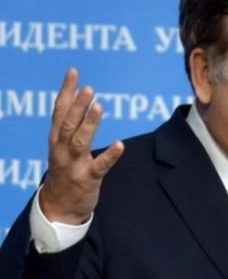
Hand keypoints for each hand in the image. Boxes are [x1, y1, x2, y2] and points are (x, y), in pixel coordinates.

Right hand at [40, 68, 124, 224]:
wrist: (57, 207)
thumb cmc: (63, 169)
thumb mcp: (60, 144)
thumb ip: (69, 121)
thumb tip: (79, 94)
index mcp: (56, 139)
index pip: (60, 110)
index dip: (66, 91)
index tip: (74, 72)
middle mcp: (61, 149)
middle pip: (68, 123)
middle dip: (78, 105)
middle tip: (89, 88)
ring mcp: (73, 165)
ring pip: (80, 142)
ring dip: (89, 124)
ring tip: (99, 107)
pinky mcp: (87, 179)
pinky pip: (99, 166)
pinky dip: (110, 156)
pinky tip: (120, 145)